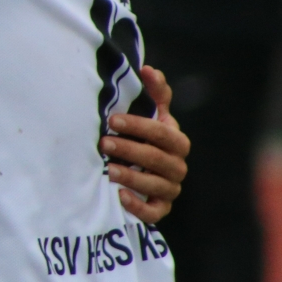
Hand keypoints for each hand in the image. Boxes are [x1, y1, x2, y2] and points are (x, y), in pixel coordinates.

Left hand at [103, 66, 188, 225]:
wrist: (141, 171)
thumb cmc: (144, 137)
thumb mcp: (150, 115)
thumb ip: (155, 93)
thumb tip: (148, 69)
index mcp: (176, 141)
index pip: (162, 133)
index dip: (138, 126)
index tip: (112, 120)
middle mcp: (177, 166)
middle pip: (157, 159)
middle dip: (130, 150)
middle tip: (103, 143)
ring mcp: (170, 188)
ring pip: (156, 185)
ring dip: (132, 177)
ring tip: (108, 170)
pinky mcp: (161, 209)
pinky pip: (154, 212)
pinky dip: (138, 206)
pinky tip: (119, 196)